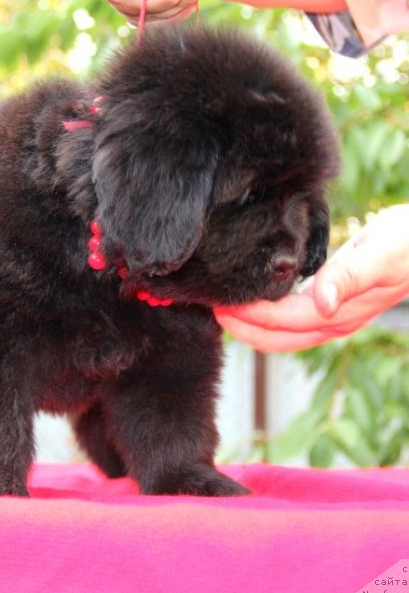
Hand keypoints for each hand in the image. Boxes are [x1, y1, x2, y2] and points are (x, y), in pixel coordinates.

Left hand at [214, 205, 408, 351]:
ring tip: (225, 307)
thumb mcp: (381, 254)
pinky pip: (292, 323)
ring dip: (251, 327)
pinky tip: (255, 301)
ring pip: (282, 335)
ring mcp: (333, 317)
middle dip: (242, 329)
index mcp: (339, 312)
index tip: (220, 305)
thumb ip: (349, 277)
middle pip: (276, 338)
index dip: (248, 317)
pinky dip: (267, 318)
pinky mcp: (333, 307)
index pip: (280, 321)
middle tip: (212, 309)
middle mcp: (333, 321)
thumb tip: (321, 303)